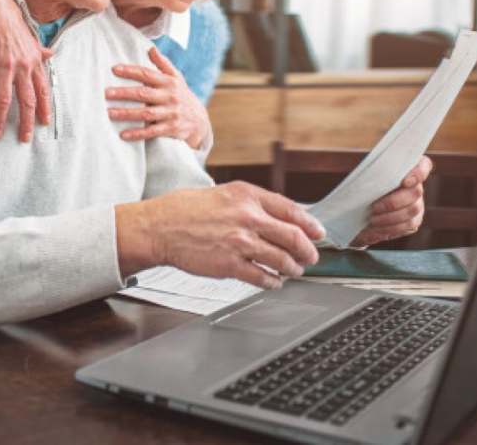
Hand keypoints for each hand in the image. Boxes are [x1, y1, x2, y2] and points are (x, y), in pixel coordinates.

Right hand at [0, 0, 52, 142]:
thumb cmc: (12, 23)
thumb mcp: (31, 37)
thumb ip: (40, 51)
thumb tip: (51, 54)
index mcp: (34, 63)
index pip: (42, 91)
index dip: (44, 108)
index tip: (43, 123)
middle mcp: (22, 67)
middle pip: (26, 100)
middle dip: (26, 122)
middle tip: (24, 138)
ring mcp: (4, 66)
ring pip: (4, 100)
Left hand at [106, 46, 211, 149]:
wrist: (199, 120)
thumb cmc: (182, 95)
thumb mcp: (177, 78)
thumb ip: (163, 64)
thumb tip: (151, 49)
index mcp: (169, 82)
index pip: (147, 74)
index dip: (131, 71)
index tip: (114, 69)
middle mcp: (169, 97)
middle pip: (143, 94)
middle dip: (124, 93)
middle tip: (106, 93)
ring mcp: (170, 113)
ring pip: (146, 113)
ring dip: (127, 113)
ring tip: (109, 113)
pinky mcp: (170, 129)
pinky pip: (152, 132)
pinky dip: (137, 133)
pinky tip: (123, 134)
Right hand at [116, 181, 324, 288]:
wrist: (159, 227)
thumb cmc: (186, 209)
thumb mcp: (223, 193)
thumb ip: (251, 203)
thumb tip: (278, 217)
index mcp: (247, 196)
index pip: (291, 210)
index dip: (310, 224)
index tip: (317, 232)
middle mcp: (247, 217)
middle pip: (293, 237)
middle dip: (308, 250)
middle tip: (311, 257)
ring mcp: (239, 242)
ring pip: (281, 259)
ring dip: (293, 268)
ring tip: (294, 271)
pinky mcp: (229, 265)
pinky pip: (261, 277)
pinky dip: (273, 282)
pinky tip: (274, 282)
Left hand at [350, 156, 432, 247]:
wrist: (355, 210)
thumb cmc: (360, 188)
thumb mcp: (362, 177)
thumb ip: (369, 171)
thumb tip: (370, 175)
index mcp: (406, 170)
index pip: (424, 165)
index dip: (419, 172)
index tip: (405, 182)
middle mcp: (415, 186)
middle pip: (416, 192)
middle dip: (393, 202)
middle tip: (374, 207)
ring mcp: (417, 204)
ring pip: (412, 210)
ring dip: (390, 216)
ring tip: (372, 219)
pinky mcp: (414, 221)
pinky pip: (408, 225)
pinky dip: (391, 227)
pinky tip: (377, 227)